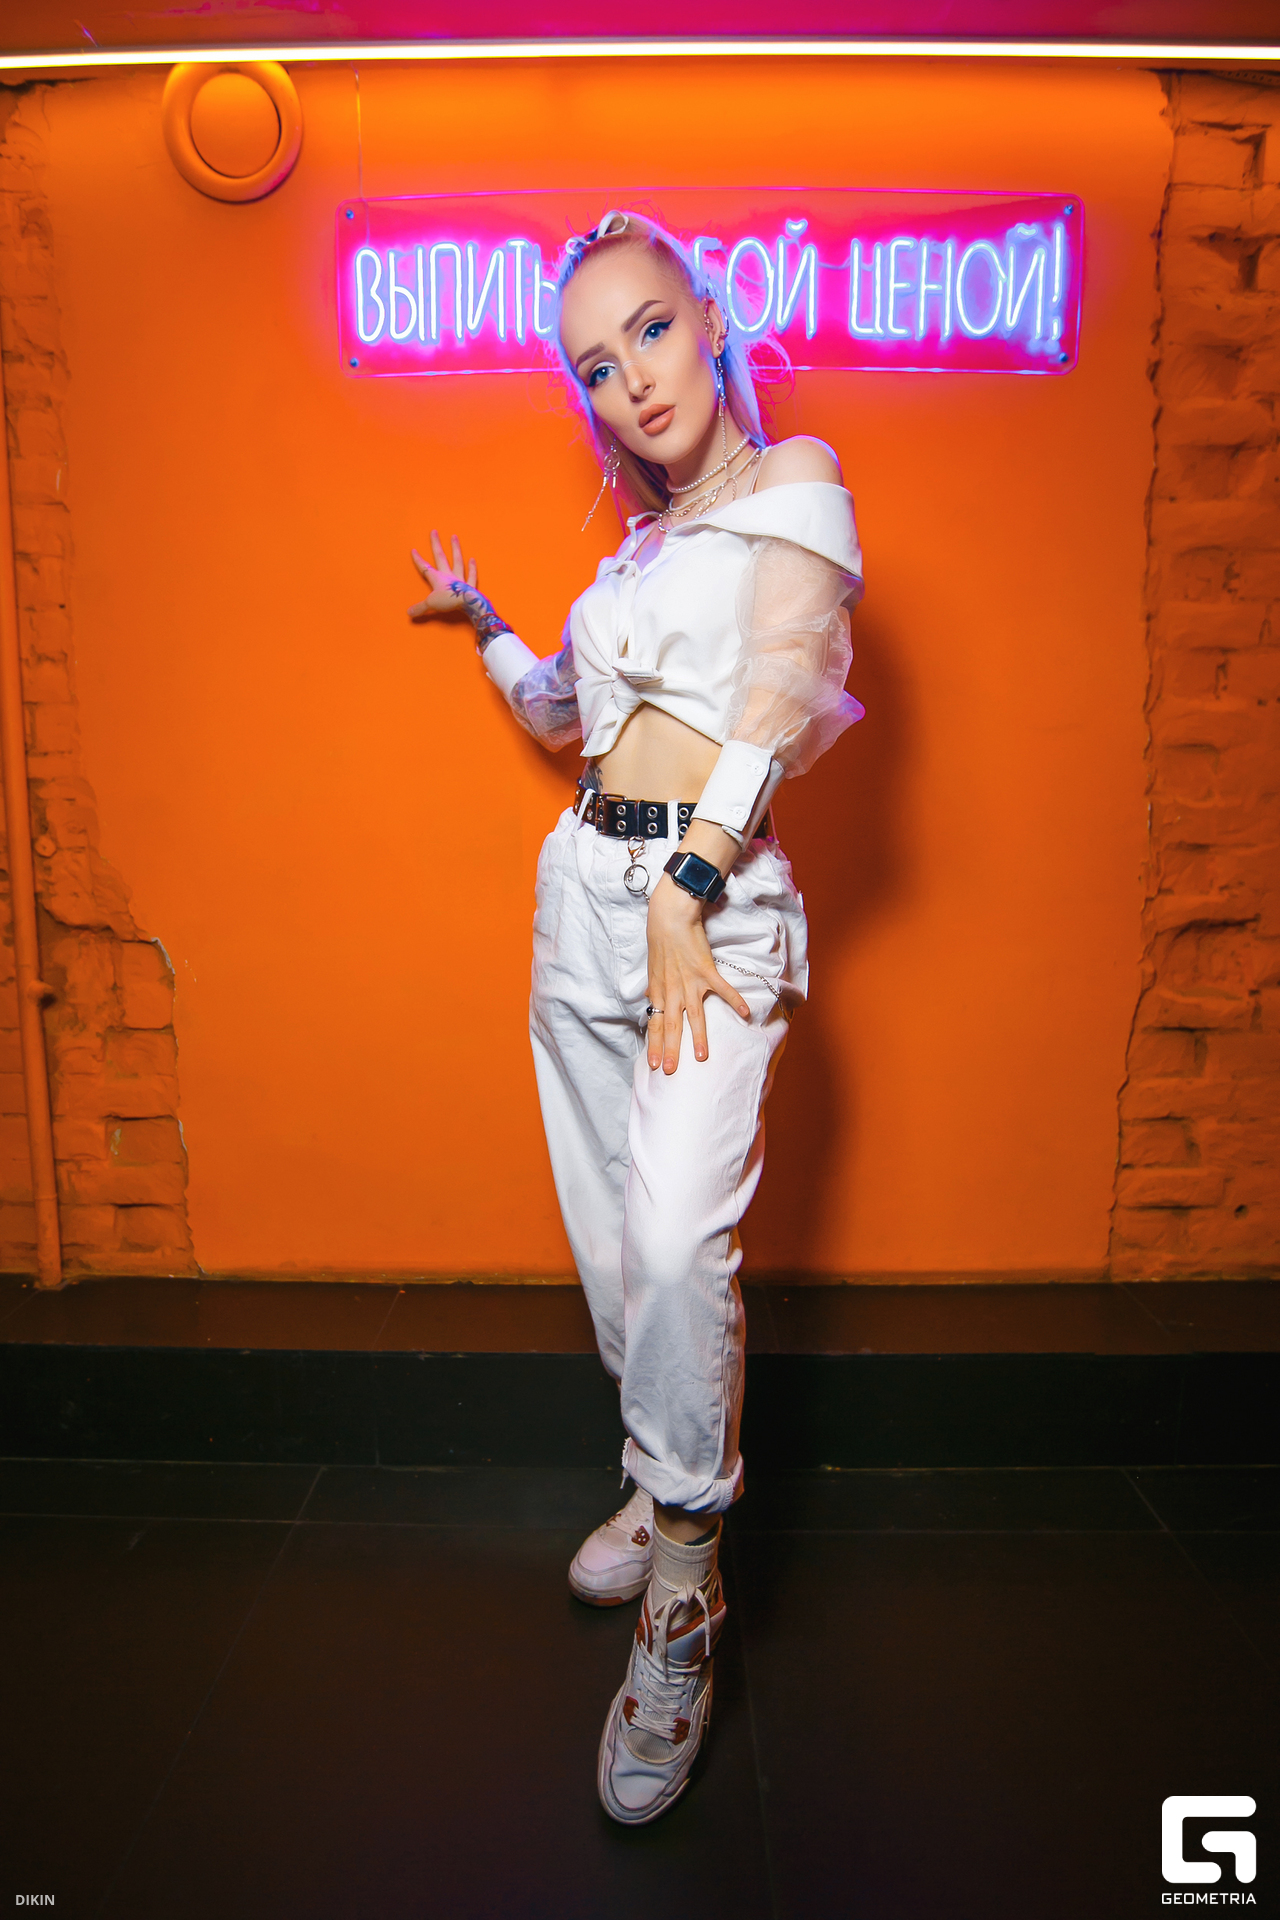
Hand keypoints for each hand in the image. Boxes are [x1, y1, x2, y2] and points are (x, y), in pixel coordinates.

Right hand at [408, 530, 478, 621]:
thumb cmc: (449, 601)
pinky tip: (472, 559)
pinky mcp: (470, 586)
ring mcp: (460, 579)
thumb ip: (420, 608)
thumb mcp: (431, 605)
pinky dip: (472, 568)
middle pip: (440, 557)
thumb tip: (408, 613)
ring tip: (454, 537)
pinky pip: (472, 576)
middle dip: (436, 544)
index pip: (425, 568)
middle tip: (434, 531)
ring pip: (457, 561)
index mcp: (437, 578)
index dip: (418, 560)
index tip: (414, 550)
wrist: (468, 604)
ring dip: (455, 549)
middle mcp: (448, 575)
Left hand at [646, 875, 749, 1073]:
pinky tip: (745, 1014)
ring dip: (698, 1037)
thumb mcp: (652, 969)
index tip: (653, 1064)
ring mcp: (690, 982)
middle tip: (670, 1070)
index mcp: (658, 991)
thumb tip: (649, 999)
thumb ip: (654, 988)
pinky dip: (735, 1001)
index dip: (654, 1044)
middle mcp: (672, 990)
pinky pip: (722, 990)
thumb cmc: (660, 942)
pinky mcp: (706, 971)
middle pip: (671, 1025)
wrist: (670, 918)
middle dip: (670, 1049)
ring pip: (694, 1015)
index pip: (655, 1024)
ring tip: (701, 1057)